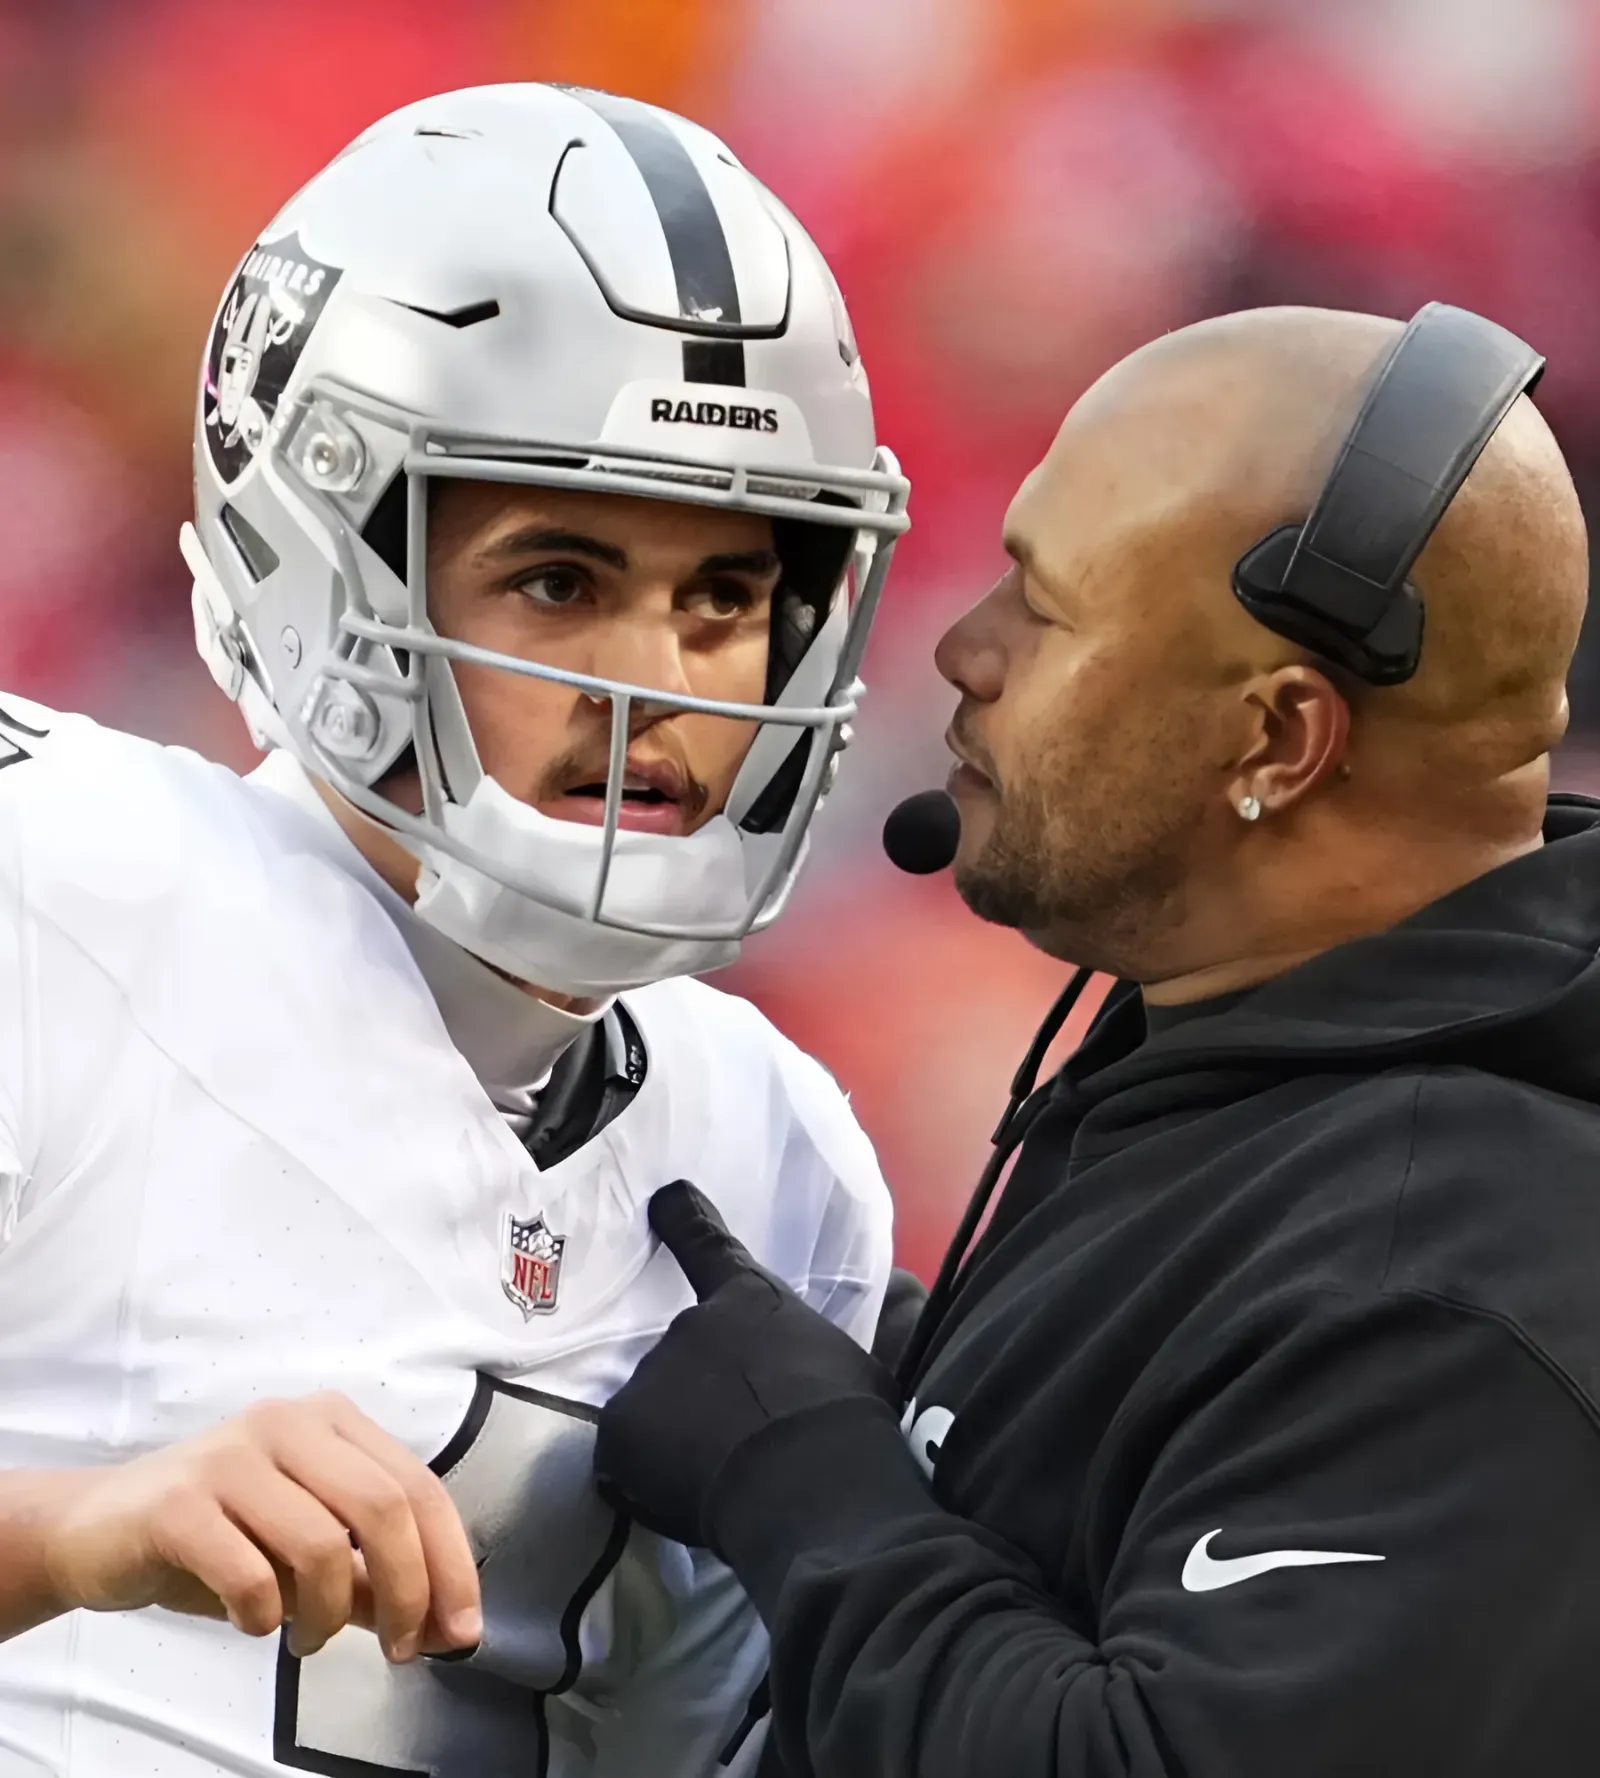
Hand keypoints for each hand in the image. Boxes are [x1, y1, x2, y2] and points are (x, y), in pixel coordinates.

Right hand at [42, 1391, 481, 1661]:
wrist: (94, 1530)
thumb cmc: (214, 1535)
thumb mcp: (303, 1548)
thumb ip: (371, 1575)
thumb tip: (442, 1622)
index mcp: (332, 1421)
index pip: (419, 1487)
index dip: (450, 1563)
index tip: (460, 1629)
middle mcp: (288, 1422)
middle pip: (384, 1508)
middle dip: (407, 1592)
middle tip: (400, 1649)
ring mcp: (232, 1456)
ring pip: (323, 1544)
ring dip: (328, 1615)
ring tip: (308, 1638)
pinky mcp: (179, 1502)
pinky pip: (250, 1573)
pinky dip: (266, 1615)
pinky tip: (257, 1623)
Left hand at [595, 1181, 899, 1552]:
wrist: (808, 1482)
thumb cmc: (849, 1417)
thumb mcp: (868, 1362)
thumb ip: (873, 1329)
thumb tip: (910, 1290)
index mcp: (749, 1298)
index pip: (707, 1245)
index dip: (683, 1219)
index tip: (665, 1200)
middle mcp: (690, 1325)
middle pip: (686, 1349)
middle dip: (707, 1382)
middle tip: (743, 1430)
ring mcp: (651, 1374)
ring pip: (658, 1402)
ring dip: (680, 1426)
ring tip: (722, 1470)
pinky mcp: (621, 1429)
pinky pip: (630, 1452)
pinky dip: (650, 1469)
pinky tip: (688, 1492)